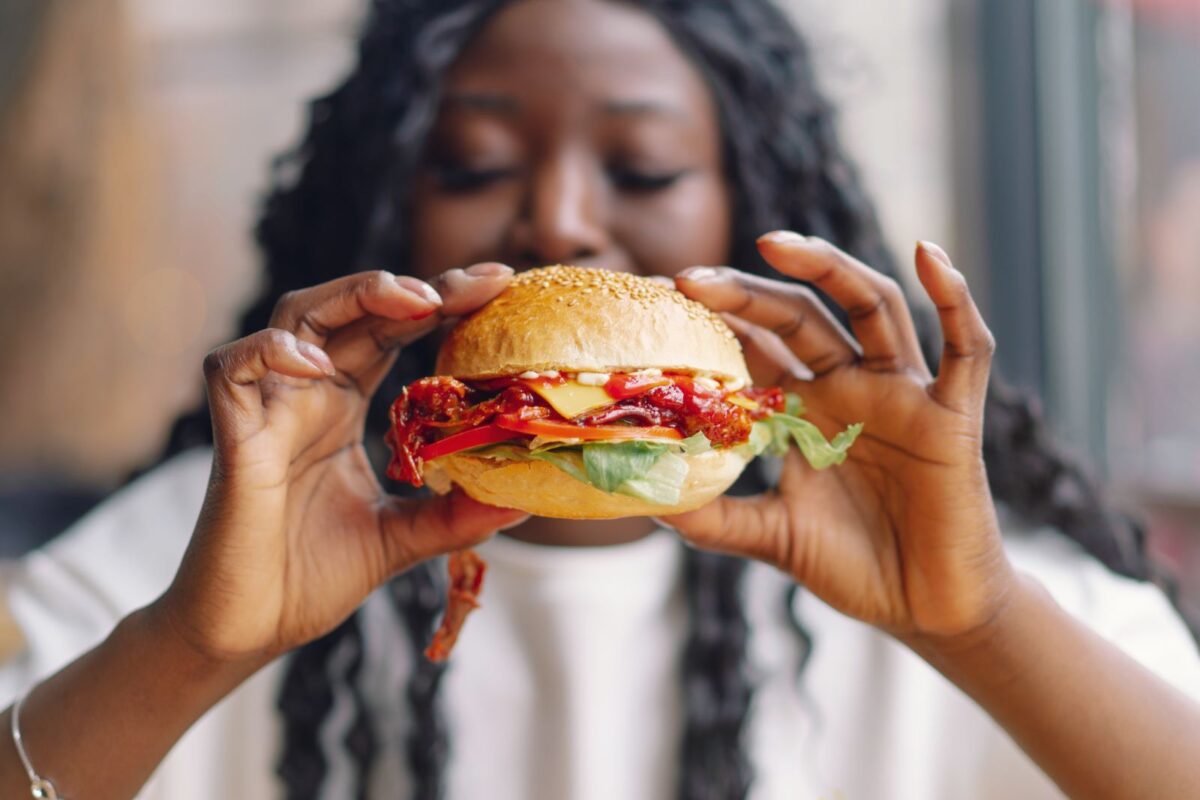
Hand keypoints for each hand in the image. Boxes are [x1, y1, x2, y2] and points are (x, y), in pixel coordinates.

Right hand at [157, 264, 527, 663]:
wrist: (247, 630)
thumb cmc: (311, 578)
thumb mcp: (403, 539)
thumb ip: (456, 515)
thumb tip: (528, 498)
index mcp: (343, 407)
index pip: (393, 332)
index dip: (440, 302)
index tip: (499, 284)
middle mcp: (308, 395)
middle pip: (353, 309)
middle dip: (414, 287)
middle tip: (476, 283)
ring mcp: (269, 410)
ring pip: (296, 316)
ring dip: (353, 296)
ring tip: (415, 301)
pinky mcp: (233, 437)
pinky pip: (232, 368)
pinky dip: (270, 352)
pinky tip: (320, 365)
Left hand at [663, 233, 1015, 641]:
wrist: (927, 608)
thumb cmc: (855, 566)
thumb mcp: (773, 537)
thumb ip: (716, 520)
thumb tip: (650, 503)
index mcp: (805, 409)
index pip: (756, 345)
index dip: (715, 320)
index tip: (660, 300)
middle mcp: (851, 387)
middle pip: (800, 316)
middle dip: (748, 291)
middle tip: (692, 280)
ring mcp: (903, 395)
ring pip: (872, 307)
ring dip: (830, 269)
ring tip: (776, 245)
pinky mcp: (953, 416)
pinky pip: (966, 348)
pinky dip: (955, 298)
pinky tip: (929, 254)